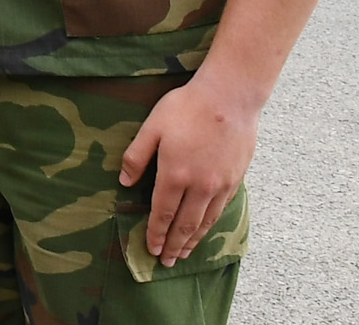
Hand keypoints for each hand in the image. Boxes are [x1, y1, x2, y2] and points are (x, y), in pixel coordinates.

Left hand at [120, 74, 258, 268]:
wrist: (229, 97)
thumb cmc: (186, 108)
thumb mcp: (152, 126)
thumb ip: (136, 157)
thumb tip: (123, 182)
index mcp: (174, 174)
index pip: (162, 213)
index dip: (155, 233)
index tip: (149, 249)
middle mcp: (199, 186)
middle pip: (184, 225)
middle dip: (173, 245)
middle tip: (165, 262)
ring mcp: (220, 185)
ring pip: (205, 222)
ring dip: (192, 241)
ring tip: (183, 254)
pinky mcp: (235, 180)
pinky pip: (221, 211)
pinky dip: (210, 225)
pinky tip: (205, 229)